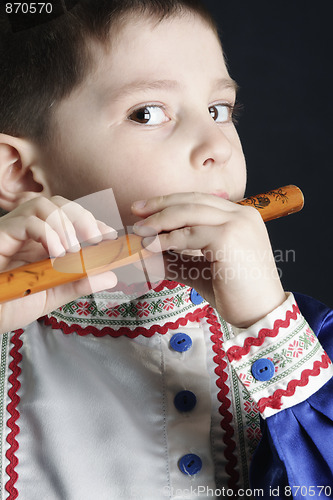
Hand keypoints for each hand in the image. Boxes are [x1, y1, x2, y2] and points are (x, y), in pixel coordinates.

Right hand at [0, 196, 116, 333]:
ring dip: (65, 224)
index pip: (70, 216)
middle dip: (83, 217)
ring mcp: (13, 231)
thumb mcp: (52, 295)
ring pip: (43, 205)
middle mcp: (28, 231)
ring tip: (72, 251)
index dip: (92, 222)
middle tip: (96, 239)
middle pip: (58, 203)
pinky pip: (28, 221)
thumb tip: (111, 277)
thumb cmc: (11, 305)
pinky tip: (56, 255)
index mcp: (42, 241)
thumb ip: (79, 284)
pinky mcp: (1, 235)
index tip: (110, 236)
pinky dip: (48, 234)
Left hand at [132, 192, 285, 327]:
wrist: (261, 315)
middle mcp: (241, 215)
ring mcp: (237, 224)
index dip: (171, 202)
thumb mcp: (201, 270)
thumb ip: (178, 258)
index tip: (147, 210)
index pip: (200, 201)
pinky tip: (152, 245)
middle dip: (161, 205)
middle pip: (192, 201)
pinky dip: (167, 239)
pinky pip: (189, 233)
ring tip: (140, 231)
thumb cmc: (236, 294)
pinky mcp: (228, 238)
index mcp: (240, 217)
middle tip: (136, 212)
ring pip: (189, 212)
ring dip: (160, 221)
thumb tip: (148, 254)